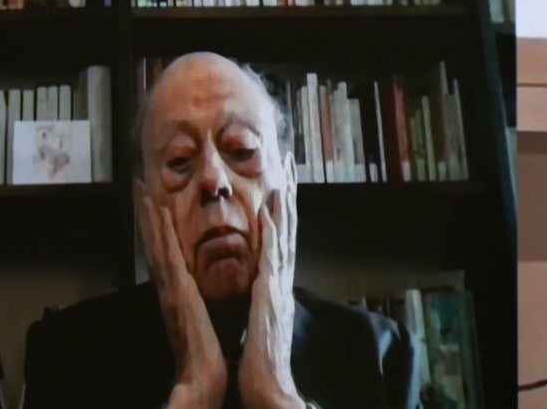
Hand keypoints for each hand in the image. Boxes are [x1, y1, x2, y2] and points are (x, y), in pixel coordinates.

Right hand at [140, 194, 228, 408]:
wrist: (203, 379)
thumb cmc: (207, 357)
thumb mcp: (203, 323)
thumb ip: (199, 308)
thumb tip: (203, 298)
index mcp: (176, 295)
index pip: (164, 255)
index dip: (155, 231)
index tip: (151, 206)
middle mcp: (168, 289)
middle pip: (153, 245)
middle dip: (145, 216)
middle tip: (138, 187)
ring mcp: (169, 289)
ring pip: (155, 245)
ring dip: (147, 216)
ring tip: (141, 189)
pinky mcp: (176, 292)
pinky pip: (167, 255)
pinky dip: (160, 233)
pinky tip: (158, 212)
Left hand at [236, 185, 303, 408]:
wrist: (267, 388)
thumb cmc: (258, 363)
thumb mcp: (257, 323)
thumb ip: (259, 302)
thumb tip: (256, 292)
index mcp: (275, 285)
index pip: (281, 237)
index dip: (283, 208)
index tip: (283, 181)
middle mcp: (280, 280)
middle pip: (288, 226)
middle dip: (290, 192)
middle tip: (290, 160)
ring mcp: (277, 286)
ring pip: (283, 235)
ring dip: (284, 202)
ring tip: (284, 173)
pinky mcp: (268, 295)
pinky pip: (271, 256)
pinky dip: (271, 231)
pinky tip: (268, 210)